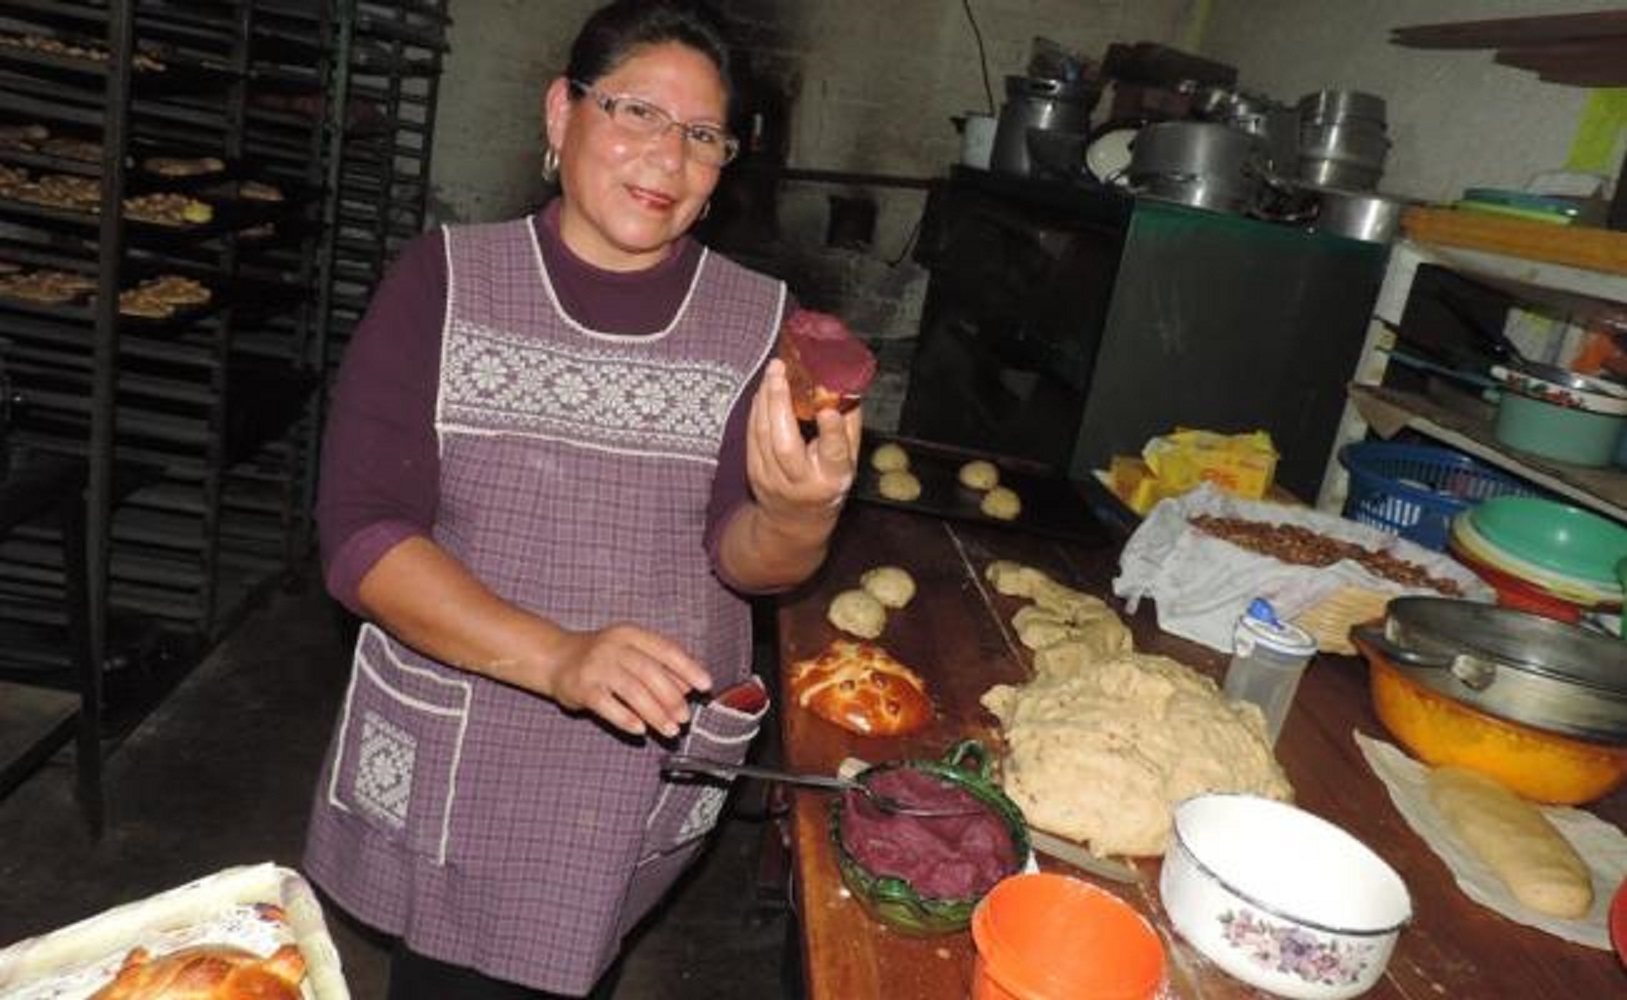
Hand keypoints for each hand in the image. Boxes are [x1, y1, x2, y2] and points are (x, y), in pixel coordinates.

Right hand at [539, 622, 711, 737]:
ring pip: (632, 691)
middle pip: (650, 672)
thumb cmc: (602, 658)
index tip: (705, 685)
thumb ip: (659, 666)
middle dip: (672, 698)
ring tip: (670, 730)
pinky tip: (640, 730)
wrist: (555, 658)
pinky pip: (607, 705)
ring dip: (655, 713)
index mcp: (631, 635)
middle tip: (685, 717)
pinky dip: (625, 718)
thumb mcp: (631, 653)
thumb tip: (688, 687)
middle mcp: (614, 646)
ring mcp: (596, 666)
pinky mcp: (581, 687)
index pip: (666, 650)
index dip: (688, 668)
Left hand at [746, 359, 862, 532]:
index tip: (829, 409)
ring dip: (766, 399)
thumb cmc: (827, 485)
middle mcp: (800, 482)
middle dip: (779, 402)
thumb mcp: (849, 463)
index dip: (832, 432)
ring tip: (773, 371)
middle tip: (781, 370)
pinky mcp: (754, 473)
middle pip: (784, 443)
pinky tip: (764, 391)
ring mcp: (772, 479)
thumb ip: (850, 428)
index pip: (833, 455)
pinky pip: (752, 436)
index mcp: (831, 479)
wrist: (794, 521)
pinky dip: (757, 410)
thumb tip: (848, 388)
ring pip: (763, 435)